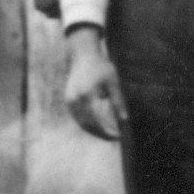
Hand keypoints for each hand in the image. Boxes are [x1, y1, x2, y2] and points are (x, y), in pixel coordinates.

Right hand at [62, 24, 123, 141]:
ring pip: (82, 123)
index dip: (107, 131)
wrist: (83, 56)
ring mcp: (70, 101)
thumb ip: (118, 101)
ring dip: (94, 131)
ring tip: (108, 134)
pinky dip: (88, 125)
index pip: (97, 120)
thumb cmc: (101, 67)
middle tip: (114, 137)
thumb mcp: (113, 82)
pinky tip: (99, 127)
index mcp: (87, 94)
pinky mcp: (68, 101)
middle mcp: (75, 99)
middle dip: (101, 134)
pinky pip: (78, 118)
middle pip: (88, 125)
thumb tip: (125, 120)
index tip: (118, 136)